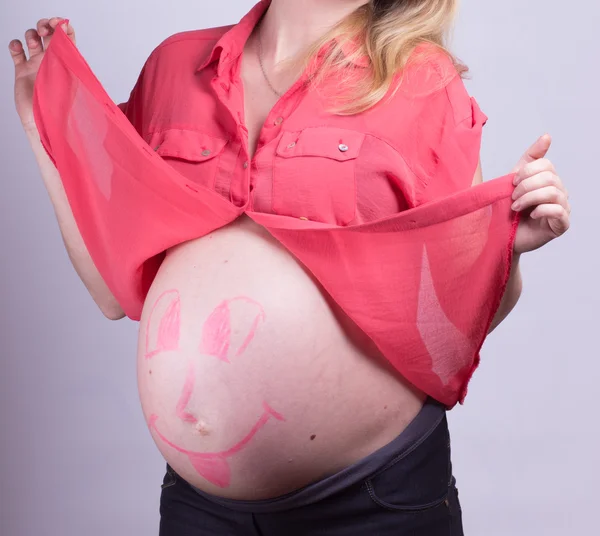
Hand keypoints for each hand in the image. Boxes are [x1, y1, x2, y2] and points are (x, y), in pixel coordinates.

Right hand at [8, 18, 75, 131]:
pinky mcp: (22, 71)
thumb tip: (70, 35)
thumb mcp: (71, 82)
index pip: (68, 38)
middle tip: (43, 28)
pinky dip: (15, 45)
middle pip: (48, 34)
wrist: (42, 123)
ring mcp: (36, 65)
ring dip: (30, 34)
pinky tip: (18, 49)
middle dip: (45, 25)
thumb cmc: (60, 109)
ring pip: (32, 39)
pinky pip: (17, 52)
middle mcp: (52, 62)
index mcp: (66, 62)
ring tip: (32, 44)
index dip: (63, 26)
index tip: (58, 22)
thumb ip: (71, 59)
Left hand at [511, 134, 570, 254]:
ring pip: (553, 192)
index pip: (546, 165)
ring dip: (529, 198)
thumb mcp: (515, 181)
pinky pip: (559, 211)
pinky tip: (530, 215)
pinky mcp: (561, 225)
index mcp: (549, 180)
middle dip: (526, 186)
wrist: (501, 237)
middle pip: (550, 178)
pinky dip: (541, 210)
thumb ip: (529, 159)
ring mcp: (563, 209)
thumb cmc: (508, 210)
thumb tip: (547, 136)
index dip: (527, 171)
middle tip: (512, 198)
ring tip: (515, 207)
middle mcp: (560, 192)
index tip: (512, 182)